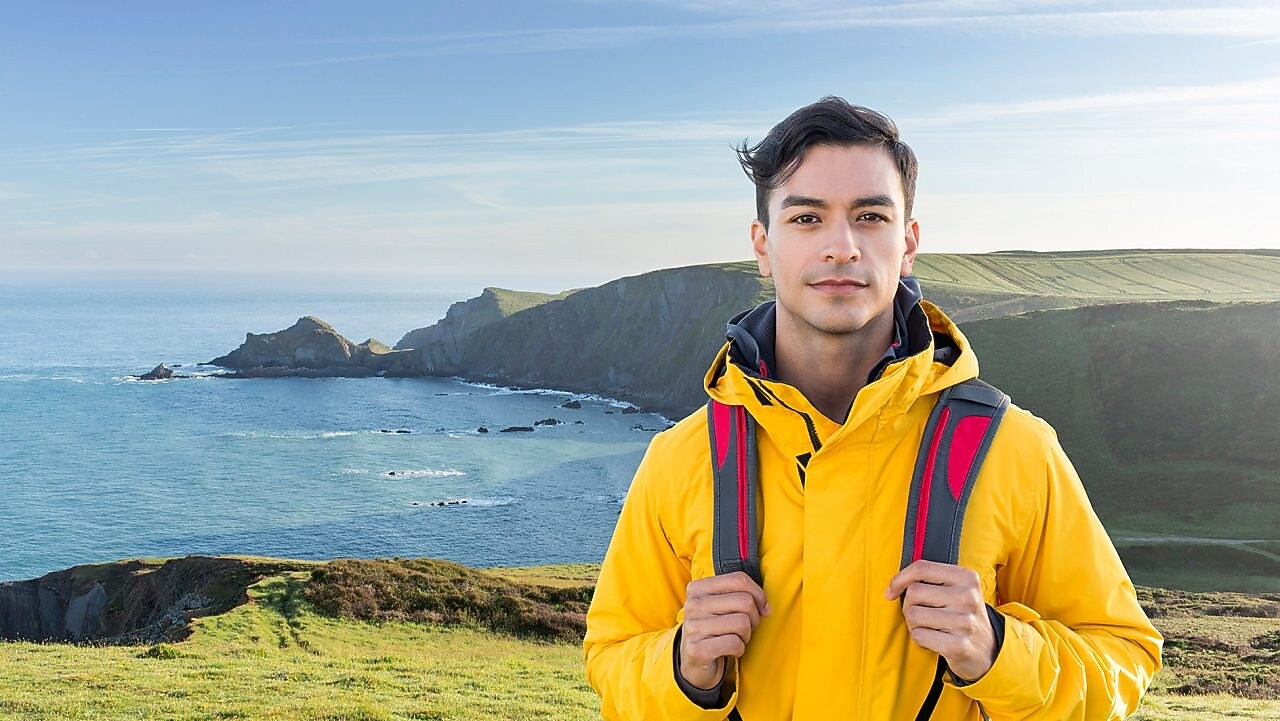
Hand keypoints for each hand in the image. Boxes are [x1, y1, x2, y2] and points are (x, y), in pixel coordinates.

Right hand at [678, 571, 769, 688]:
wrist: (693, 661)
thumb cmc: (713, 629)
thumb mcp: (720, 605)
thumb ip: (739, 594)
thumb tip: (765, 605)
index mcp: (697, 588)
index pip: (738, 579)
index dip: (758, 594)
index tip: (761, 607)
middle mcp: (693, 605)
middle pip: (745, 601)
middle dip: (754, 618)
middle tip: (745, 627)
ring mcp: (693, 627)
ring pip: (742, 623)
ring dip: (746, 635)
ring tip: (735, 638)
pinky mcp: (697, 650)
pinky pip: (735, 643)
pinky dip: (739, 650)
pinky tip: (729, 650)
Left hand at [885, 560, 996, 681]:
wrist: (988, 650)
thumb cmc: (962, 615)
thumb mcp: (957, 590)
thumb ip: (930, 580)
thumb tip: (893, 586)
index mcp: (966, 578)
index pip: (921, 568)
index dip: (899, 578)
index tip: (892, 590)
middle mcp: (968, 597)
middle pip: (914, 592)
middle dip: (908, 605)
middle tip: (921, 614)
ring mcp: (965, 622)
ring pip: (913, 615)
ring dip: (913, 624)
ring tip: (929, 628)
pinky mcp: (958, 645)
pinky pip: (919, 635)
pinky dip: (919, 640)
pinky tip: (934, 641)